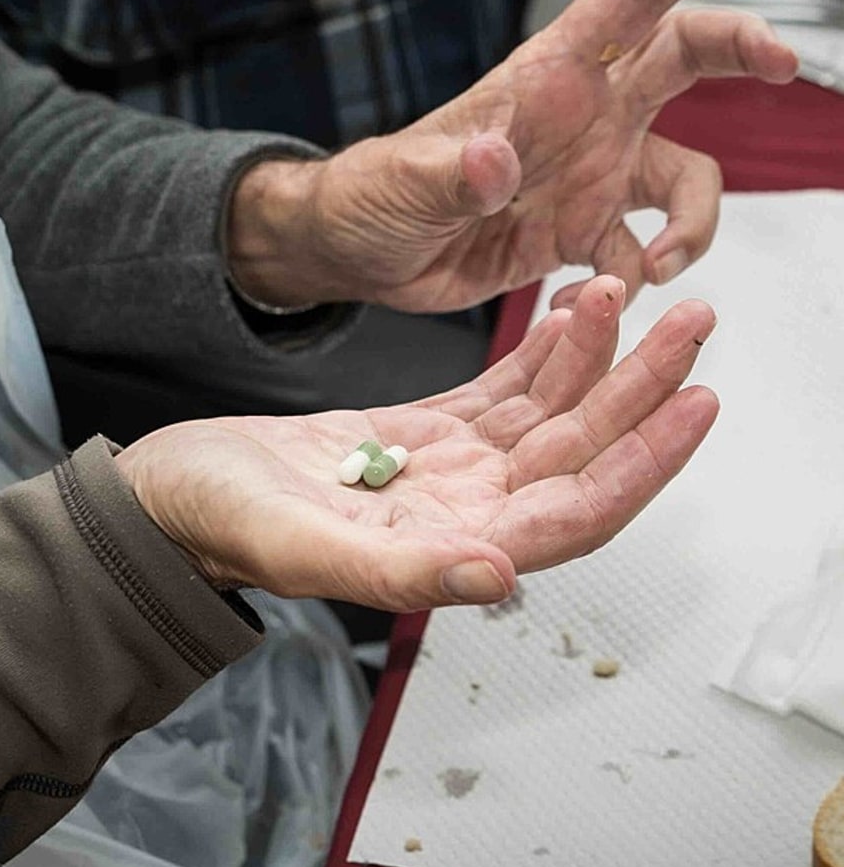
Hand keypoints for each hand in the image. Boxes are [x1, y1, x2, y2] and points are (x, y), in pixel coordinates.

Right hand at [116, 276, 717, 609]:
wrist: (170, 496)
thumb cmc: (219, 525)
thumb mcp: (302, 546)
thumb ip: (404, 570)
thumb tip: (500, 578)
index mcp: (449, 549)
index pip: (576, 512)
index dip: (642, 463)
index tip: (696, 402)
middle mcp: (462, 514)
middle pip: (576, 452)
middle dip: (640, 389)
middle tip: (692, 321)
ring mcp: (442, 472)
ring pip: (544, 415)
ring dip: (593, 358)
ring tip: (626, 288)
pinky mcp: (414, 435)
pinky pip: (496, 394)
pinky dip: (535, 354)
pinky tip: (563, 312)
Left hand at [228, 0, 796, 312]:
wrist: (360, 256)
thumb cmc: (373, 198)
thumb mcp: (404, 186)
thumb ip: (452, 174)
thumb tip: (497, 160)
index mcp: (542, 85)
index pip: (621, 6)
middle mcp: (581, 123)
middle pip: (682, 63)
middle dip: (739, 51)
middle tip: (785, 68)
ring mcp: (586, 179)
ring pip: (685, 181)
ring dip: (694, 226)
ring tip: (657, 266)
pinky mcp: (579, 235)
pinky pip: (641, 255)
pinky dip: (634, 284)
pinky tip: (586, 305)